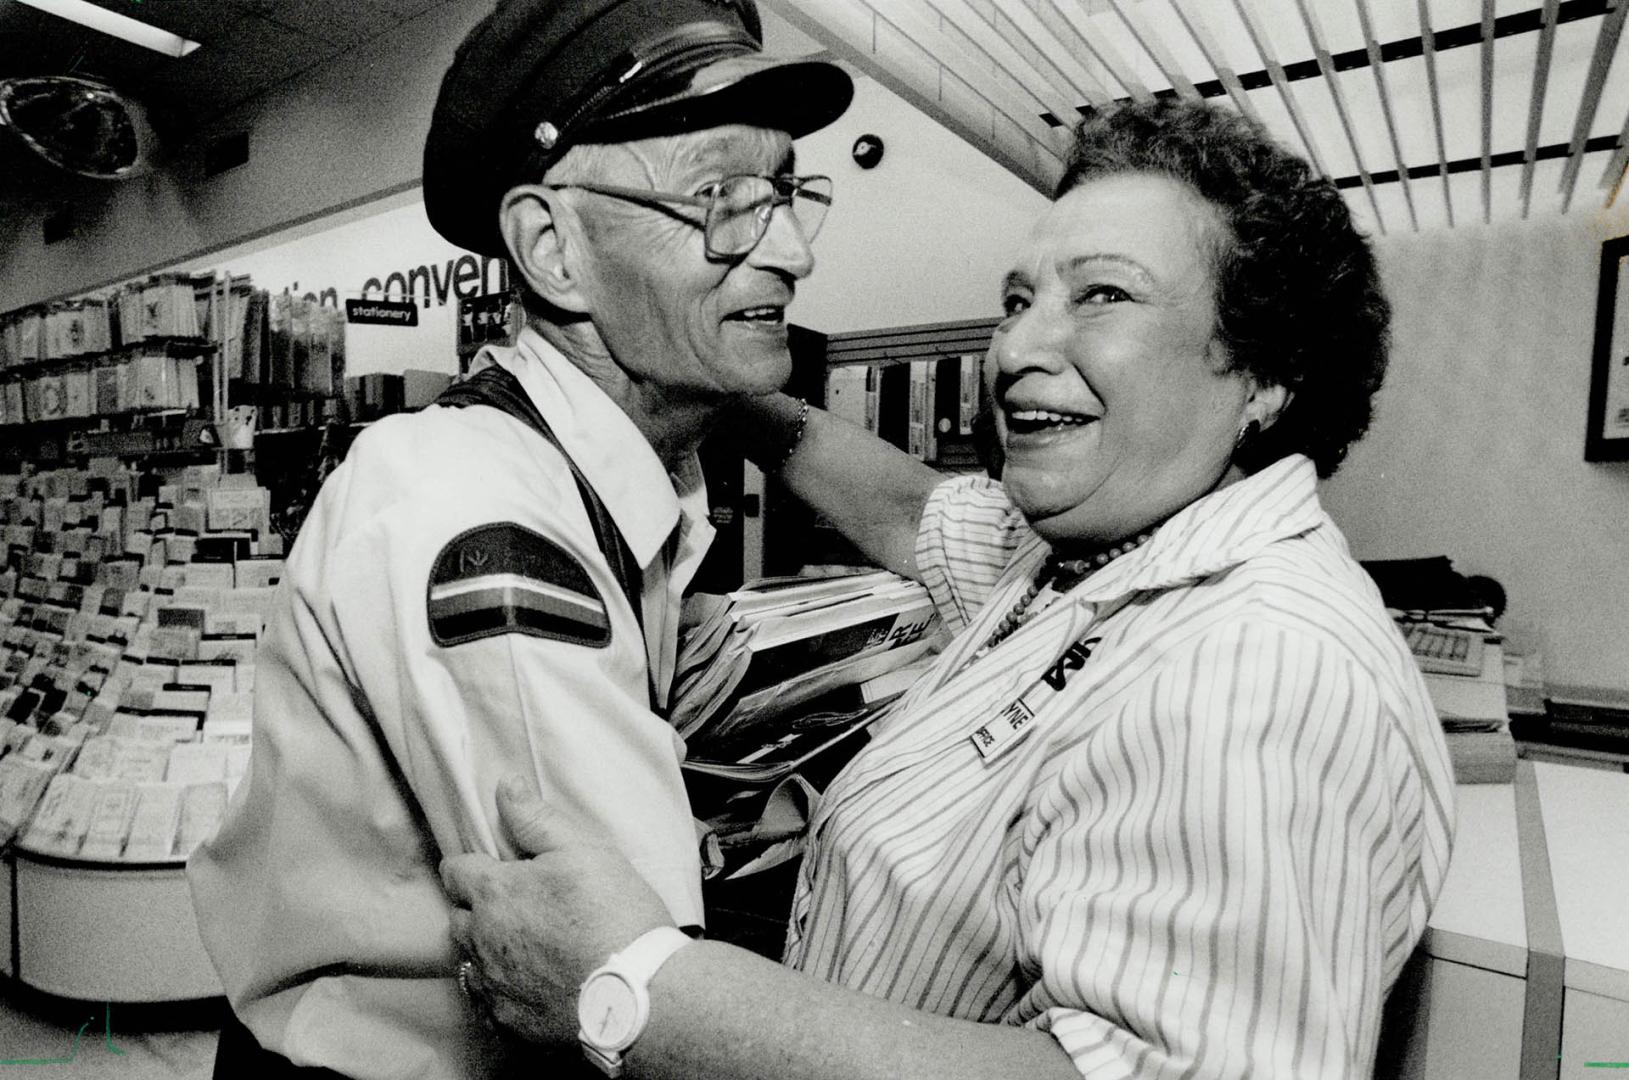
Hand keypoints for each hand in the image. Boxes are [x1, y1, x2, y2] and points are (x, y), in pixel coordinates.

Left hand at [441, 777, 672, 1045]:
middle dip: (474, 909)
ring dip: (484, 950)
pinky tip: (527, 983)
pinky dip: (499, 989)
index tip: (487, 867)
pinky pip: (487, 1001)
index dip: (469, 865)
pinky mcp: (508, 1021)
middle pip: (456, 918)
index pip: (456, 871)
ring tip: (519, 946)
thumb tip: (507, 786)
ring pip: (469, 962)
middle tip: (510, 906)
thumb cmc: (614, 914)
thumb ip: (538, 819)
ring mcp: (492, 985)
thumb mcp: (584, 850)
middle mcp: (482, 939)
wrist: (636, 992)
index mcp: (495, 892)